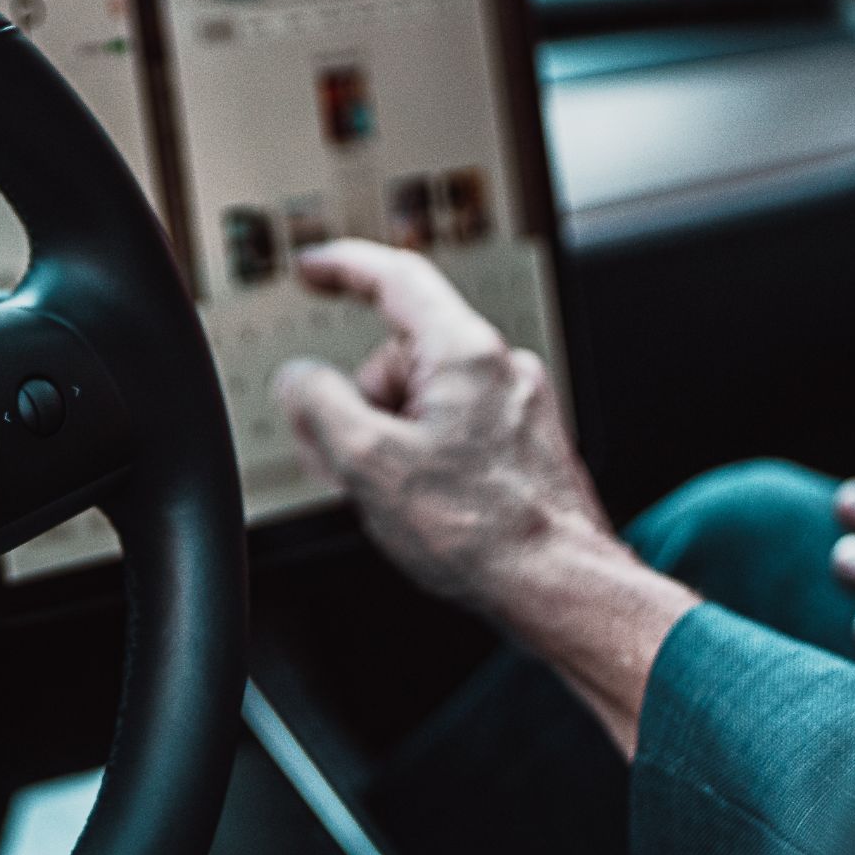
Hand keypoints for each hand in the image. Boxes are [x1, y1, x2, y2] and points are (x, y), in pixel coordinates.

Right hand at [271, 239, 611, 613]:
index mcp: (463, 353)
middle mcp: (499, 368)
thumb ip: (316, 404)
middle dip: (360, 405)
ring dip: (391, 439)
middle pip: (397, 358)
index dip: (342, 267)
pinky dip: (423, 457)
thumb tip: (297, 380)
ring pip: (423, 400)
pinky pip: (452, 429)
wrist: (557, 587)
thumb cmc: (483, 532)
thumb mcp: (367, 463)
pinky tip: (424, 504)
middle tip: (344, 460)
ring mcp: (516, 406)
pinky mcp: (523, 444)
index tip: (311, 269)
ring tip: (394, 496)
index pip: (394, 279)